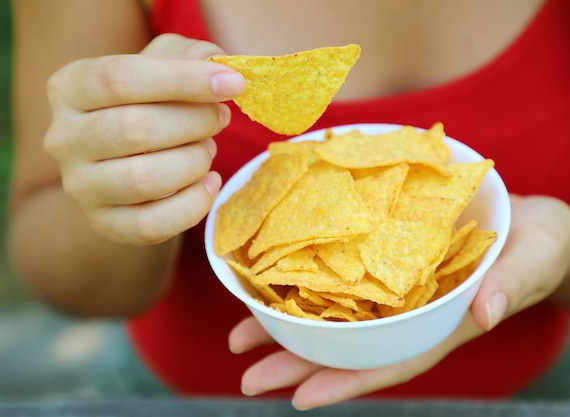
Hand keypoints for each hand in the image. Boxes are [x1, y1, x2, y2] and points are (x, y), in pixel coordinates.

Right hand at [43, 34, 244, 244]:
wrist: (123, 166)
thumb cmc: (147, 106)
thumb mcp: (162, 67)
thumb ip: (190, 56)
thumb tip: (221, 67)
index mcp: (70, 88)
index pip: (122, 78)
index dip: (185, 79)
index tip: (233, 84)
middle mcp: (64, 138)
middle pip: (135, 129)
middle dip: (195, 123)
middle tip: (219, 119)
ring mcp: (80, 186)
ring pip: (144, 179)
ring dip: (193, 162)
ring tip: (206, 150)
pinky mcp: (104, 224)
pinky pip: (153, 224)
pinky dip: (193, 204)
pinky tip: (208, 184)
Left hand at [229, 194, 569, 409]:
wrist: (527, 220)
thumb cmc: (537, 244)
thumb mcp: (531, 260)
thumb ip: (510, 286)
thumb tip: (487, 314)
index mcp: (440, 324)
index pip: (389, 362)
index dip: (347, 382)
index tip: (301, 398)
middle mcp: (406, 315)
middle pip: (346, 347)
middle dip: (295, 365)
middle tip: (245, 376)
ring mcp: (392, 293)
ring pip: (332, 319)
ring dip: (284, 330)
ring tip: (238, 338)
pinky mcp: (383, 264)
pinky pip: (337, 281)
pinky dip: (302, 287)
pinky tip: (268, 288)